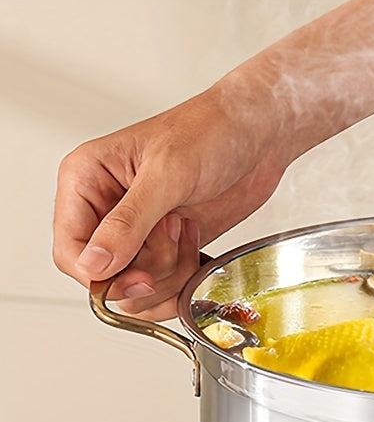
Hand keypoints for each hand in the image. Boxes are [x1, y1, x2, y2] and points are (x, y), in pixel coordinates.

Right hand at [52, 74, 293, 320]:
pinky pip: (164, 288)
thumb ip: (128, 222)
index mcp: (86, 181)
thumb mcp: (167, 175)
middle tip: (175, 232)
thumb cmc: (211, 132)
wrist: (256, 135)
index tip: (141, 280)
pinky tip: (196, 245)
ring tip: (187, 231)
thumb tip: (93, 264)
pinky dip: (184, 280)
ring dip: (170, 275)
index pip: (69, 251)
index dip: (101, 276)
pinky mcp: (167, 248)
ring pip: (136, 289)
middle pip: (106, 277)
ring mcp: (138, 233)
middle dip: (147, 271)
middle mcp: (105, 210)